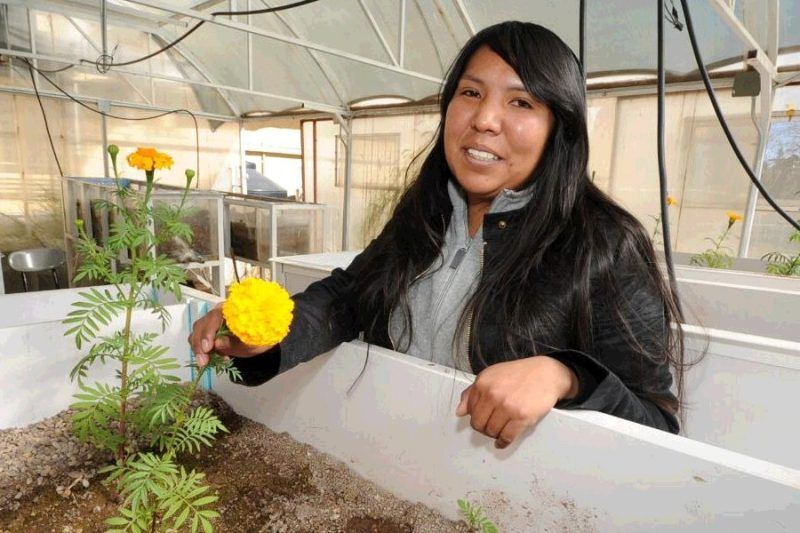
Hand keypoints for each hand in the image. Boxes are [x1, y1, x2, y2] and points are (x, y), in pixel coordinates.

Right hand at [187, 303, 275, 366]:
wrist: (259, 340)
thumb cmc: (257, 338)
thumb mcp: (250, 343)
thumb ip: (234, 343)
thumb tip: (217, 343)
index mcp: (230, 309)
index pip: (214, 317)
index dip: (208, 332)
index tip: (208, 348)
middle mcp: (218, 312)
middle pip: (201, 325)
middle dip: (200, 344)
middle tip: (203, 361)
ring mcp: (211, 322)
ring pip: (196, 332)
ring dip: (198, 349)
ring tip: (205, 362)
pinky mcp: (207, 332)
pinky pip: (198, 339)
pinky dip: (200, 350)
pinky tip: (210, 359)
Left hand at [456, 356, 577, 448]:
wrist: (545, 374)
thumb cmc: (519, 374)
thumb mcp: (491, 375)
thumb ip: (472, 392)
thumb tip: (459, 411)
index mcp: (482, 383)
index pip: (470, 411)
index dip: (476, 416)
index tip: (482, 418)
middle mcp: (492, 394)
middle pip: (478, 424)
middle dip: (483, 428)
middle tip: (490, 427)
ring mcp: (507, 407)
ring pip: (491, 432)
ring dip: (494, 434)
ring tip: (499, 430)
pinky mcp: (521, 417)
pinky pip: (506, 437)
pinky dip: (502, 443)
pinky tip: (502, 441)